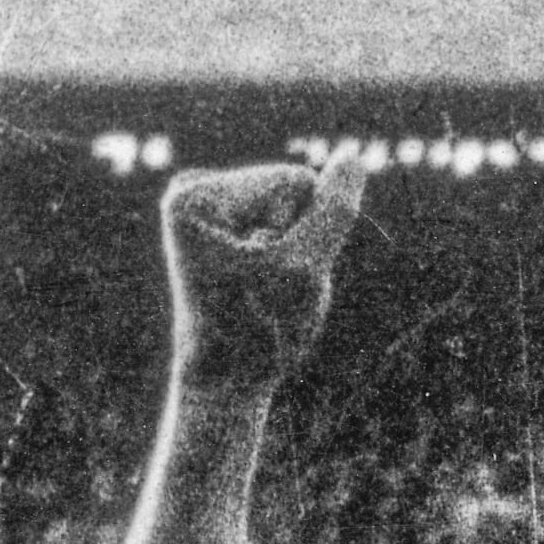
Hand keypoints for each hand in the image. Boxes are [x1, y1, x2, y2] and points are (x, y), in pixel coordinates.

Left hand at [160, 151, 368, 381]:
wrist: (225, 385)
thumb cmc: (260, 335)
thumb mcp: (305, 271)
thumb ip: (333, 212)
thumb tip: (352, 158)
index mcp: (196, 196)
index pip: (295, 183)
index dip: (305, 238)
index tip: (266, 283)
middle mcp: (191, 190)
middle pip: (291, 189)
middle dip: (298, 243)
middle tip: (267, 293)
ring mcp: (205, 204)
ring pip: (291, 208)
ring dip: (294, 254)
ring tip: (264, 292)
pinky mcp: (220, 222)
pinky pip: (282, 220)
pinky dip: (284, 255)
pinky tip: (260, 284)